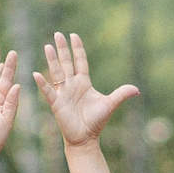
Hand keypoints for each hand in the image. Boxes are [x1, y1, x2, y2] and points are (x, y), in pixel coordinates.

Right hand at [35, 31, 136, 149]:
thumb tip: (137, 89)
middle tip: (57, 33)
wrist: (86, 138)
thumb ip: (121, 94)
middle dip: (62, 49)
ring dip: (52, 60)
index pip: (80, 61)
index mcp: (84, 83)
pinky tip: (36, 74)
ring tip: (48, 46)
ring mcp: (63, 93)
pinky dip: (42, 84)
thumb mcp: (110, 105)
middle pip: (66, 63)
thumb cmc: (96, 121)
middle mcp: (72, 85)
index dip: (77, 49)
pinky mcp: (56, 103)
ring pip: (56, 72)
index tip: (74, 35)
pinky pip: (48, 91)